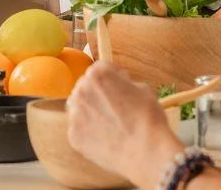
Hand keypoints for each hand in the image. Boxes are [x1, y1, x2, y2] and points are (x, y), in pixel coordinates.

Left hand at [67, 63, 183, 186]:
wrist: (145, 151)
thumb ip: (124, 83)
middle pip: (85, 87)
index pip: (99, 69)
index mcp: (98, 74)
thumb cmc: (148, 118)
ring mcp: (74, 113)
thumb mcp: (143, 89)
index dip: (111, 78)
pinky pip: (79, 129)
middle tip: (113, 109)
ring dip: (90, 112)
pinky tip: (105, 139)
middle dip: (97, 95)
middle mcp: (81, 89)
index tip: (118, 87)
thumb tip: (119, 84)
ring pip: (79, 108)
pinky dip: (89, 133)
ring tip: (109, 125)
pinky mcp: (73, 135)